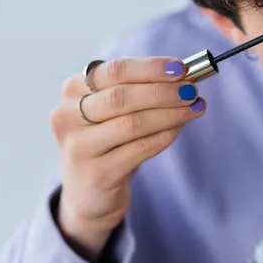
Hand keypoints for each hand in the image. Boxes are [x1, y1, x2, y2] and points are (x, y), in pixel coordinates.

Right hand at [50, 57, 205, 260]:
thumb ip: (140, 89)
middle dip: (164, 92)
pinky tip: (179, 129)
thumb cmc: (108, 142)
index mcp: (73, 90)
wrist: (88, 194)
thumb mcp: (113, 111)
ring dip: (170, 113)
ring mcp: (79, 147)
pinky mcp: (96, 173)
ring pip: (133, 123)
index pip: (115, 70)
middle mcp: (68, 116)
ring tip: (194, 108)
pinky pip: (139, 149)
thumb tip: (183, 74)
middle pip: (122, 96)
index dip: (151, 68)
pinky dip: (164, 136)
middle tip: (192, 91)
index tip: (181, 68)